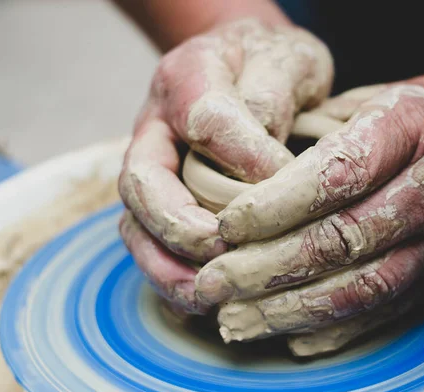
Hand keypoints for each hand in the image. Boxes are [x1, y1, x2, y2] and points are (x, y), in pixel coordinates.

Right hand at [118, 18, 332, 313]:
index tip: (285, 186)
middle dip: (179, 226)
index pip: (207, 120)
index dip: (243, 158)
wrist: (255, 66)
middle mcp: (158, 128)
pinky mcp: (166, 202)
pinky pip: (153, 245)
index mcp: (187, 77)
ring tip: (206, 296)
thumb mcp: (286, 60)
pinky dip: (172, 277)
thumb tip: (265, 167)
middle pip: (143, 183)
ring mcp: (157, 169)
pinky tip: (205, 300)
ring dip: (167, 265)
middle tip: (221, 250)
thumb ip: (273, 95)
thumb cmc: (272, 63)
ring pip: (138, 224)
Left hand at [194, 71, 423, 353]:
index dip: (276, 205)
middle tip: (212, 283)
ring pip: (363, 287)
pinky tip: (291, 340)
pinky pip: (389, 308)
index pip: (335, 175)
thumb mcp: (389, 98)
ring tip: (235, 321)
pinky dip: (338, 331)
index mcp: (409, 130)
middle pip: (342, 240)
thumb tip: (257, 167)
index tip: (226, 225)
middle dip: (268, 268)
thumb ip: (330, 130)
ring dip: (292, 310)